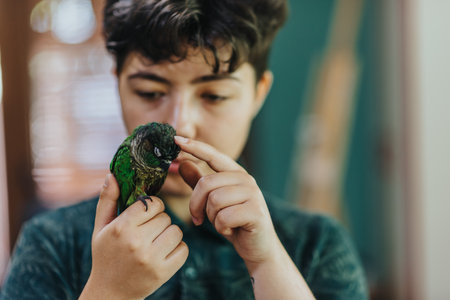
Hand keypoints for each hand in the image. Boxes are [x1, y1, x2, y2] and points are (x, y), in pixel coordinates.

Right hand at [80, 174, 188, 299]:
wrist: (110, 293)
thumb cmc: (106, 255)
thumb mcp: (100, 227)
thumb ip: (107, 199)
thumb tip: (112, 173)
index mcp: (121, 228)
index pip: (151, 203)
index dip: (151, 206)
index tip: (145, 215)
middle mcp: (136, 242)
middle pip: (165, 216)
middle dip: (159, 221)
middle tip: (148, 231)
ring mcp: (151, 258)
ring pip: (176, 231)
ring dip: (170, 234)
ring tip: (156, 242)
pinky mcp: (163, 272)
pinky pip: (184, 249)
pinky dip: (177, 249)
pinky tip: (163, 253)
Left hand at [174, 136, 280, 265]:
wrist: (258, 247)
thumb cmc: (234, 223)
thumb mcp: (213, 202)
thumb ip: (199, 183)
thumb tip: (182, 164)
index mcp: (235, 173)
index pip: (213, 155)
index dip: (195, 147)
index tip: (176, 138)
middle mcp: (246, 179)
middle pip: (206, 183)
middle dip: (196, 204)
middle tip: (198, 219)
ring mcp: (253, 194)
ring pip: (214, 200)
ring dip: (211, 218)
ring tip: (222, 223)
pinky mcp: (255, 211)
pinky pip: (224, 217)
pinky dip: (221, 227)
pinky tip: (230, 230)